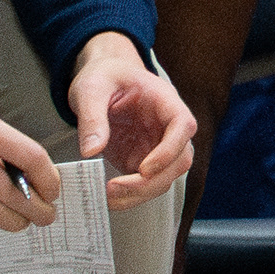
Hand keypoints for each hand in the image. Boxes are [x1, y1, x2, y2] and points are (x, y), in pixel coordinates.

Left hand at [65, 31, 195, 206]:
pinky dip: (132, 195)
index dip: (169, 150)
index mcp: (164, 101)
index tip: (143, 168)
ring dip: (143, 193)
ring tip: (109, 197)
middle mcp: (167, 125)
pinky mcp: (142, 158)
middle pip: (180, 158)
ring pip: (167, 176)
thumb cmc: (104, 76)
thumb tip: (91, 151)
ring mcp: (157, 144)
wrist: (104, 79)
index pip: (183, 126)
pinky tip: (109, 197)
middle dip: (152, 181)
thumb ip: (91, 118)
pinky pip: (147, 183)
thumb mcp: (91, 89)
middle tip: (116, 189)